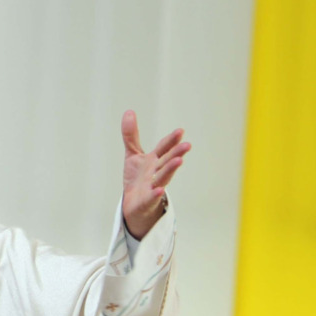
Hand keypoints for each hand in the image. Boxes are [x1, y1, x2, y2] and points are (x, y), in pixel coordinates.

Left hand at [121, 110, 189, 239]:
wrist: (133, 203)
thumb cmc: (137, 177)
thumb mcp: (133, 154)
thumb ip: (130, 135)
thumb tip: (129, 111)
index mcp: (154, 160)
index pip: (164, 148)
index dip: (171, 140)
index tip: (180, 131)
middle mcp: (156, 172)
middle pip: (167, 161)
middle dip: (176, 153)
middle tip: (187, 145)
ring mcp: (153, 186)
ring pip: (163, 177)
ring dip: (170, 169)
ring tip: (179, 161)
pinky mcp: (146, 200)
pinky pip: (152, 197)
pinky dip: (155, 194)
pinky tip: (159, 191)